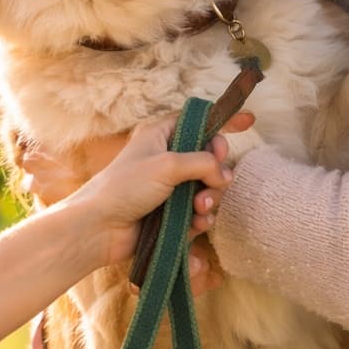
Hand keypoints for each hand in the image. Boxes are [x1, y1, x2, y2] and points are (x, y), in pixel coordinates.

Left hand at [23, 115, 253, 217]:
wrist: (100, 228)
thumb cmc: (125, 187)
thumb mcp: (167, 164)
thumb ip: (203, 163)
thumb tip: (224, 174)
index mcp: (161, 135)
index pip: (198, 121)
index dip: (223, 121)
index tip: (249, 120)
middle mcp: (167, 159)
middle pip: (209, 158)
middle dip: (217, 171)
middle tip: (217, 180)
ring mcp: (169, 188)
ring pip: (207, 188)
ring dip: (209, 199)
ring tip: (200, 209)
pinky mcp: (170, 214)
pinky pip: (198, 213)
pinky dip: (200, 219)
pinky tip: (195, 225)